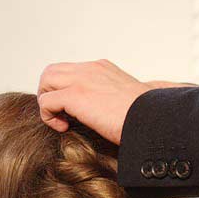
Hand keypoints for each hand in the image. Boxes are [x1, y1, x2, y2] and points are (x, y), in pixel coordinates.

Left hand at [37, 59, 151, 144]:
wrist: (153, 120)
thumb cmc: (145, 118)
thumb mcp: (129, 100)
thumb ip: (116, 98)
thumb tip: (117, 110)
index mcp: (102, 69)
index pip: (70, 71)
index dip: (65, 90)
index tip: (74, 112)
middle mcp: (90, 69)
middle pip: (52, 72)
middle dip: (50, 93)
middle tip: (61, 115)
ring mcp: (82, 80)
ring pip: (46, 81)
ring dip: (48, 102)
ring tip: (62, 121)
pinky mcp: (76, 95)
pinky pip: (46, 101)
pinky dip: (49, 117)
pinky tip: (65, 128)